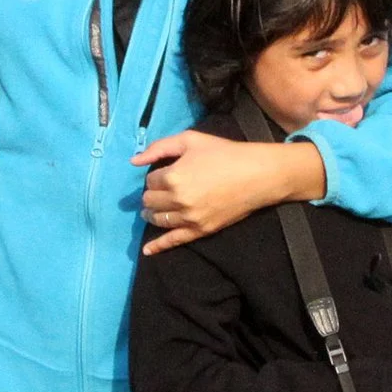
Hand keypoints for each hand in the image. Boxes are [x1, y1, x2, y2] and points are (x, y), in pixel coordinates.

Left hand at [132, 131, 327, 255]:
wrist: (258, 174)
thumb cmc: (224, 153)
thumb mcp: (190, 140)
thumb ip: (159, 148)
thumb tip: (133, 160)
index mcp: (173, 177)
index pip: (150, 180)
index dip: (155, 175)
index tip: (165, 172)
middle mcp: (177, 200)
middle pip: (150, 201)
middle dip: (152, 195)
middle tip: (159, 190)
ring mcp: (189, 218)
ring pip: (158, 219)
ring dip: (152, 214)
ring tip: (152, 210)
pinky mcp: (200, 230)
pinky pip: (174, 241)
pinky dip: (158, 246)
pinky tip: (148, 250)